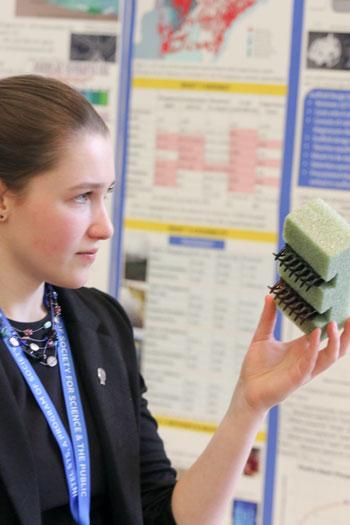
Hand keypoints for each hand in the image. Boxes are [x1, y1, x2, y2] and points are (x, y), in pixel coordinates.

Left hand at [234, 295, 349, 413]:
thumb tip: (270, 295)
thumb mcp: (262, 336)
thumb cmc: (256, 366)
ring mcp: (305, 369)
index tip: (340, 307)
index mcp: (302, 349)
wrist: (247, 389)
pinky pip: (311, 362)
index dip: (334, 323)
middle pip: (336, 347)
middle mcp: (308, 359)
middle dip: (347, 334)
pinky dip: (315, 348)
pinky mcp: (297, 378)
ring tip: (335, 323)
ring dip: (335, 341)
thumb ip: (268, 317)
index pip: (325, 334)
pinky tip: (316, 334)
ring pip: (330, 357)